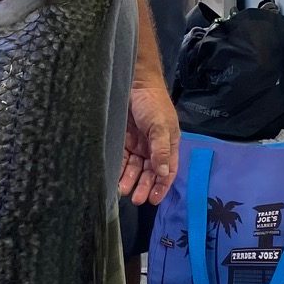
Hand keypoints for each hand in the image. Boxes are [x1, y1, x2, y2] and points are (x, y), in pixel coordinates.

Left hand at [120, 73, 178, 206]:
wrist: (134, 83)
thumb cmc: (153, 103)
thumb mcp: (160, 126)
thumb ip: (161, 150)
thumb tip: (163, 174)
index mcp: (168, 145)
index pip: (167, 171)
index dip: (162, 186)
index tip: (154, 200)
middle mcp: (153, 148)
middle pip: (150, 173)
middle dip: (144, 187)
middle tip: (136, 199)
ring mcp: (138, 145)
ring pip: (135, 169)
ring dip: (130, 181)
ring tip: (123, 191)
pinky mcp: (123, 141)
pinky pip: (122, 160)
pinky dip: (119, 170)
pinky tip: (115, 179)